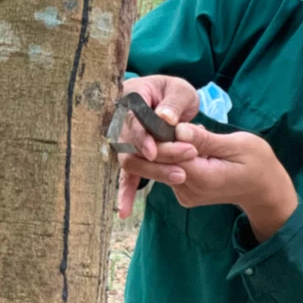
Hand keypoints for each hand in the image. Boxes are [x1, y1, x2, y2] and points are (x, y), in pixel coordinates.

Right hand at [115, 75, 198, 218]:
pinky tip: (124, 211)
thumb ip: (173, 103)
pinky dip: (125, 192)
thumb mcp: (180, 91)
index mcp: (131, 97)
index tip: (154, 152)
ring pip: (131, 160)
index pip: (132, 119)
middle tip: (183, 167)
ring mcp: (122, 138)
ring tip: (179, 178)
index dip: (141, 137)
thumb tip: (165, 118)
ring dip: (153, 172)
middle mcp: (120, 119)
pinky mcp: (130, 154)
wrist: (168, 98)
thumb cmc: (174, 92)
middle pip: (130, 144)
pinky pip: (126, 174)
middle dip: (156, 158)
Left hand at [120, 123, 297, 241]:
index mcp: (202, 179)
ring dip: (169, 146)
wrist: (264, 189)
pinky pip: (170, 169)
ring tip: (189, 132)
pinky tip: (192, 145)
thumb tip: (178, 130)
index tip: (167, 116)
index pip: (168, 156)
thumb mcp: (238, 145)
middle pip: (159, 163)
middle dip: (160, 140)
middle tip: (172, 120)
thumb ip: (206, 140)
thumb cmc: (258, 163)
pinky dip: (176, 154)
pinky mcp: (184, 193)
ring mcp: (185, 194)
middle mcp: (189, 191)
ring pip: (162, 165)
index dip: (163, 135)